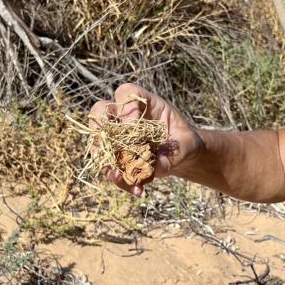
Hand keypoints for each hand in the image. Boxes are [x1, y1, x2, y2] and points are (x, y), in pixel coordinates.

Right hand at [89, 83, 203, 195]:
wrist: (181, 156)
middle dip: (99, 128)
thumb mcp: (187, 144)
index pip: (127, 93)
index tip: (132, 127)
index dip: (125, 108)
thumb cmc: (184, 141)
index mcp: (144, 102)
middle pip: (99, 111)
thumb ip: (175, 152)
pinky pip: (110, 166)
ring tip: (121, 178)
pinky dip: (121, 180)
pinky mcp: (117, 156)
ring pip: (98, 141)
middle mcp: (124, 115)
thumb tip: (158, 166)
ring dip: (107, 161)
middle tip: (107, 146)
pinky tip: (137, 190)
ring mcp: (116, 135)